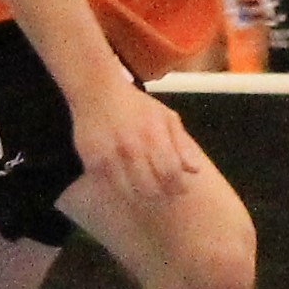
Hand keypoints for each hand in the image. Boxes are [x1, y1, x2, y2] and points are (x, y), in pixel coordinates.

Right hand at [68, 69, 207, 205]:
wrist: (97, 91)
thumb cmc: (135, 105)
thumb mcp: (165, 116)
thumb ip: (182, 143)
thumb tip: (195, 170)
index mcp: (153, 134)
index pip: (171, 173)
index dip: (179, 186)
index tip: (181, 188)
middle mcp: (132, 146)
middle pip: (152, 187)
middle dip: (163, 195)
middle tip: (165, 194)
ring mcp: (111, 156)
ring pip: (131, 192)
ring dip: (142, 197)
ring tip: (147, 191)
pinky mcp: (93, 162)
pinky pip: (111, 187)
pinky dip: (122, 191)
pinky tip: (128, 185)